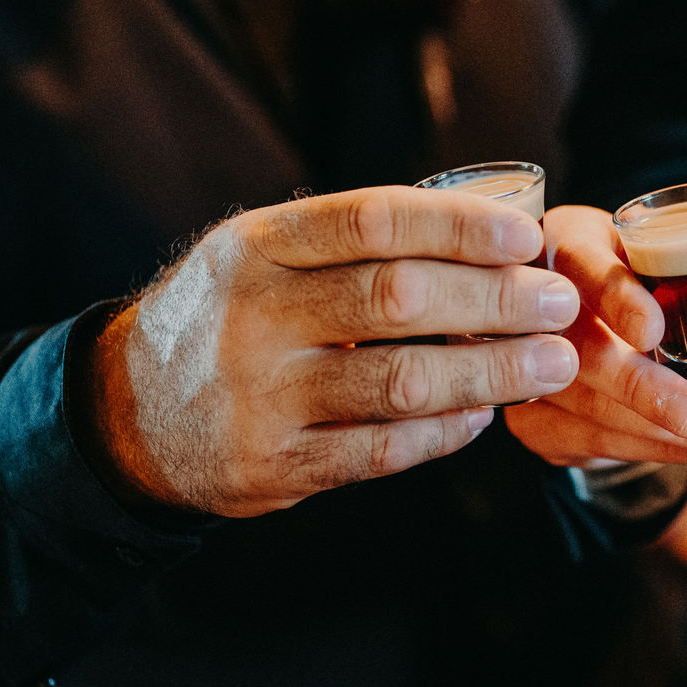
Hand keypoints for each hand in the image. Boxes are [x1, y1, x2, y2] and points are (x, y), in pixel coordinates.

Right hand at [89, 187, 584, 516]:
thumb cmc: (229, 316)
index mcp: (255, 247)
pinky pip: (381, 449)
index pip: (373, 220)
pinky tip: (485, 414)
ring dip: (491, 374)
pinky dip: (445, 432)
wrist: (127, 412)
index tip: (527, 237)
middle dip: (496, 302)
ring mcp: (259, 396)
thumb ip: (353, 243)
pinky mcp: (271, 466)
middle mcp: (252, 316)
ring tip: (552, 364)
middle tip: (559, 304)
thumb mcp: (261, 256)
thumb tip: (492, 227)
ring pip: (400, 382)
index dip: (461, 227)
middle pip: (398, 299)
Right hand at [503, 205, 686, 466]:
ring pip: (589, 410)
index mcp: (569, 242)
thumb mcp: (673, 262)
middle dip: (642, 390)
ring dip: (666, 434)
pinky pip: (590, 443)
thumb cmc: (636, 274)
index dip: (618, 299)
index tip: (654, 331)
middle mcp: (533, 302)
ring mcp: (521, 364)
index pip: (584, 266)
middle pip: (582, 354)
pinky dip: (652, 450)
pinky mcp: (528, 416)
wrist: (565, 309)